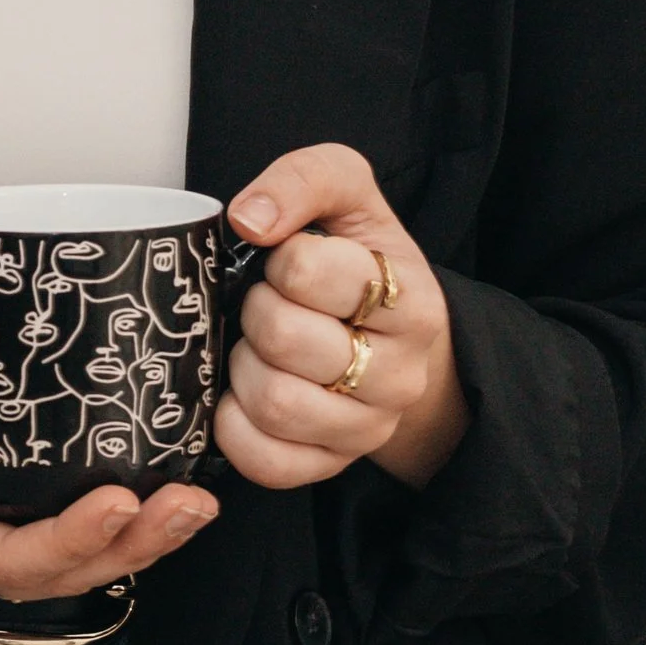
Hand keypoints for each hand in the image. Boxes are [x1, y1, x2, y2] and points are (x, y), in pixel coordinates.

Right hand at [0, 330, 217, 599]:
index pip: (5, 563)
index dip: (67, 541)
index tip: (119, 502)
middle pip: (58, 574)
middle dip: (129, 546)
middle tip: (187, 505)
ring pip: (80, 559)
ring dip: (143, 538)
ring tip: (198, 503)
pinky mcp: (19, 504)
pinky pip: (79, 523)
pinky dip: (132, 515)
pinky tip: (176, 486)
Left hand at [219, 145, 469, 491]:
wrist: (399, 344)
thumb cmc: (361, 265)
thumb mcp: (350, 200)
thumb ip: (307, 179)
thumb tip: (249, 217)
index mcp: (409, 300)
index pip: (308, 270)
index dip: (280, 260)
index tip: (289, 263)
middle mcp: (400, 373)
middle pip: (283, 338)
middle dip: (256, 313)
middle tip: (265, 307)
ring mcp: (367, 427)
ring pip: (274, 403)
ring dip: (244, 369)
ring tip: (258, 350)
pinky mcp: (330, 465)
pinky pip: (264, 461)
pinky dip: (235, 427)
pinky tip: (244, 397)